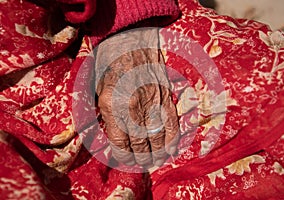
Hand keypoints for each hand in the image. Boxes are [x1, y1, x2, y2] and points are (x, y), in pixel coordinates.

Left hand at [96, 33, 178, 166]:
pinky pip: (172, 124)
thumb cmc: (108, 64)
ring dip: (156, 154)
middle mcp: (133, 108)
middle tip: (140, 164)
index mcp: (112, 106)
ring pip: (157, 138)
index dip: (123, 157)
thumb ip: (105, 116)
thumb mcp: (96, 90)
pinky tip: (169, 151)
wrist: (129, 40)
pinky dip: (172, 140)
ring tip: (154, 161)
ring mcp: (152, 102)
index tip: (124, 161)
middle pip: (140, 144)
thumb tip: (114, 138)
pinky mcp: (165, 95)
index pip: (120, 144)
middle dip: (140, 159)